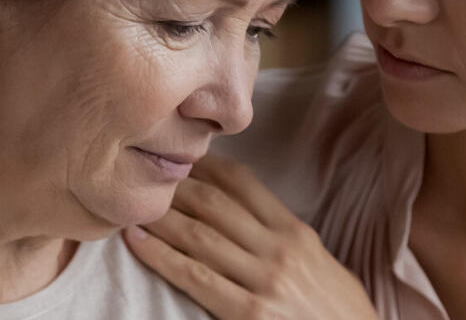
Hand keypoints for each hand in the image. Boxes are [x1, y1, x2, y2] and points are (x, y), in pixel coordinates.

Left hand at [124, 157, 376, 319]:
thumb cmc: (335, 310)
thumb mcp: (317, 261)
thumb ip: (281, 236)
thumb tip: (241, 213)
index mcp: (295, 232)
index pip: (243, 183)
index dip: (203, 167)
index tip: (176, 161)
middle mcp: (280, 249)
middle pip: (214, 203)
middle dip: (173, 188)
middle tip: (140, 177)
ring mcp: (265, 281)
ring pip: (199, 235)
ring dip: (160, 218)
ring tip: (130, 206)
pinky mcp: (251, 313)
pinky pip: (196, 278)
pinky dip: (161, 257)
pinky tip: (138, 242)